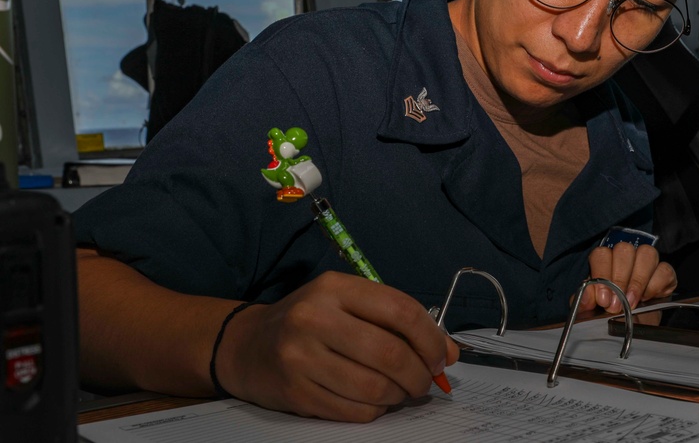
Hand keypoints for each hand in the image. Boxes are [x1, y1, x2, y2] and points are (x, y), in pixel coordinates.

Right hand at [214, 271, 458, 421]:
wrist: (248, 346)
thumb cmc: (311, 321)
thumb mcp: (350, 304)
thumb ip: (399, 322)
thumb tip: (448, 353)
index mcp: (335, 288)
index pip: (400, 311)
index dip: (431, 339)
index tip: (441, 357)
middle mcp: (315, 318)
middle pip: (390, 354)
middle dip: (419, 374)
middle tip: (425, 381)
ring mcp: (301, 358)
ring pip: (375, 388)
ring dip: (399, 395)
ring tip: (400, 391)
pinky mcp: (295, 394)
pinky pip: (355, 412)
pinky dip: (376, 411)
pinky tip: (374, 401)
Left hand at [577, 243, 676, 313]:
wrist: (635, 324)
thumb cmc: (612, 310)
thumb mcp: (595, 308)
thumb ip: (586, 300)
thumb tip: (586, 299)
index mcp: (606, 260)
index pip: (602, 254)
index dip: (602, 274)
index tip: (603, 298)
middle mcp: (626, 256)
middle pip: (624, 250)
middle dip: (619, 279)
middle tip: (617, 305)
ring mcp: (648, 261)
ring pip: (647, 254)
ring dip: (638, 280)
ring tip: (632, 302)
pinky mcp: (666, 272)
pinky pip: (664, 270)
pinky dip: (656, 285)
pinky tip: (648, 298)